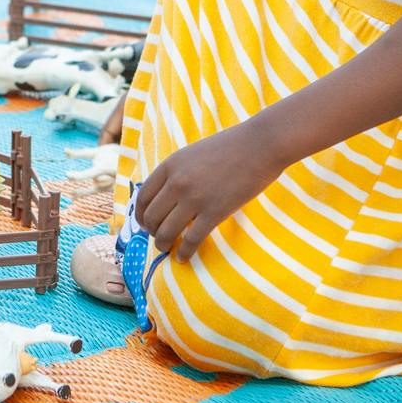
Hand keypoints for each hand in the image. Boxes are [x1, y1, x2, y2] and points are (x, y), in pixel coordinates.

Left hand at [134, 120, 283, 259]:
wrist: (260, 145)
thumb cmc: (230, 147)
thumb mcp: (193, 154)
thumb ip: (178, 172)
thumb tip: (167, 197)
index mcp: (170, 165)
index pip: (143, 197)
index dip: (141, 215)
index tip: (144, 223)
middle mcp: (177, 183)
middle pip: (151, 217)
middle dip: (151, 231)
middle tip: (158, 237)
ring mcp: (195, 199)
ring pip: (166, 231)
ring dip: (163, 244)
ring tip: (166, 248)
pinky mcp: (214, 212)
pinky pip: (191, 240)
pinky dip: (184, 252)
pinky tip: (183, 257)